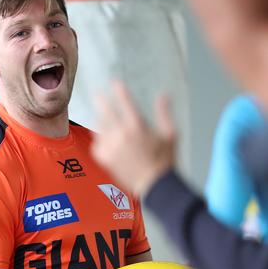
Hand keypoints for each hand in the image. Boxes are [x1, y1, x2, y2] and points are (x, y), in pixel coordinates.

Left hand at [91, 81, 176, 196]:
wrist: (154, 185)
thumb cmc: (165, 160)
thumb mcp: (171, 135)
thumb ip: (164, 113)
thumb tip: (163, 95)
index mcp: (137, 126)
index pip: (125, 102)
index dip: (119, 91)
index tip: (115, 83)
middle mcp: (121, 134)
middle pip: (105, 111)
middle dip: (100, 101)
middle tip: (97, 94)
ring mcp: (110, 146)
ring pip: (99, 126)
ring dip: (101, 119)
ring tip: (103, 116)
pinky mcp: (104, 157)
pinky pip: (97, 142)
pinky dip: (100, 138)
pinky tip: (104, 136)